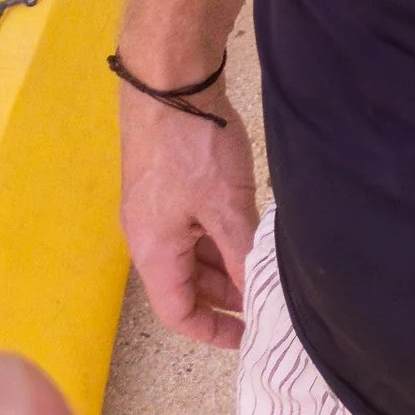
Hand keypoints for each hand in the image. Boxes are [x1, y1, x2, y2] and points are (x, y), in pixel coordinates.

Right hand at [119, 82, 257, 351]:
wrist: (168, 79)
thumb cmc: (193, 146)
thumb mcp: (226, 206)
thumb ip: (242, 252)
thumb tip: (258, 292)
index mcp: (153, 253)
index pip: (178, 313)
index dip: (213, 330)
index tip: (247, 336)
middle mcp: (148, 235)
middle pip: (185, 282)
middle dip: (225, 293)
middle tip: (266, 296)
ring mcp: (155, 206)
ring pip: (191, 250)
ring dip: (224, 260)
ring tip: (262, 262)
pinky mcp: (166, 179)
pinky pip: (191, 222)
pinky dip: (218, 231)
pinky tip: (249, 223)